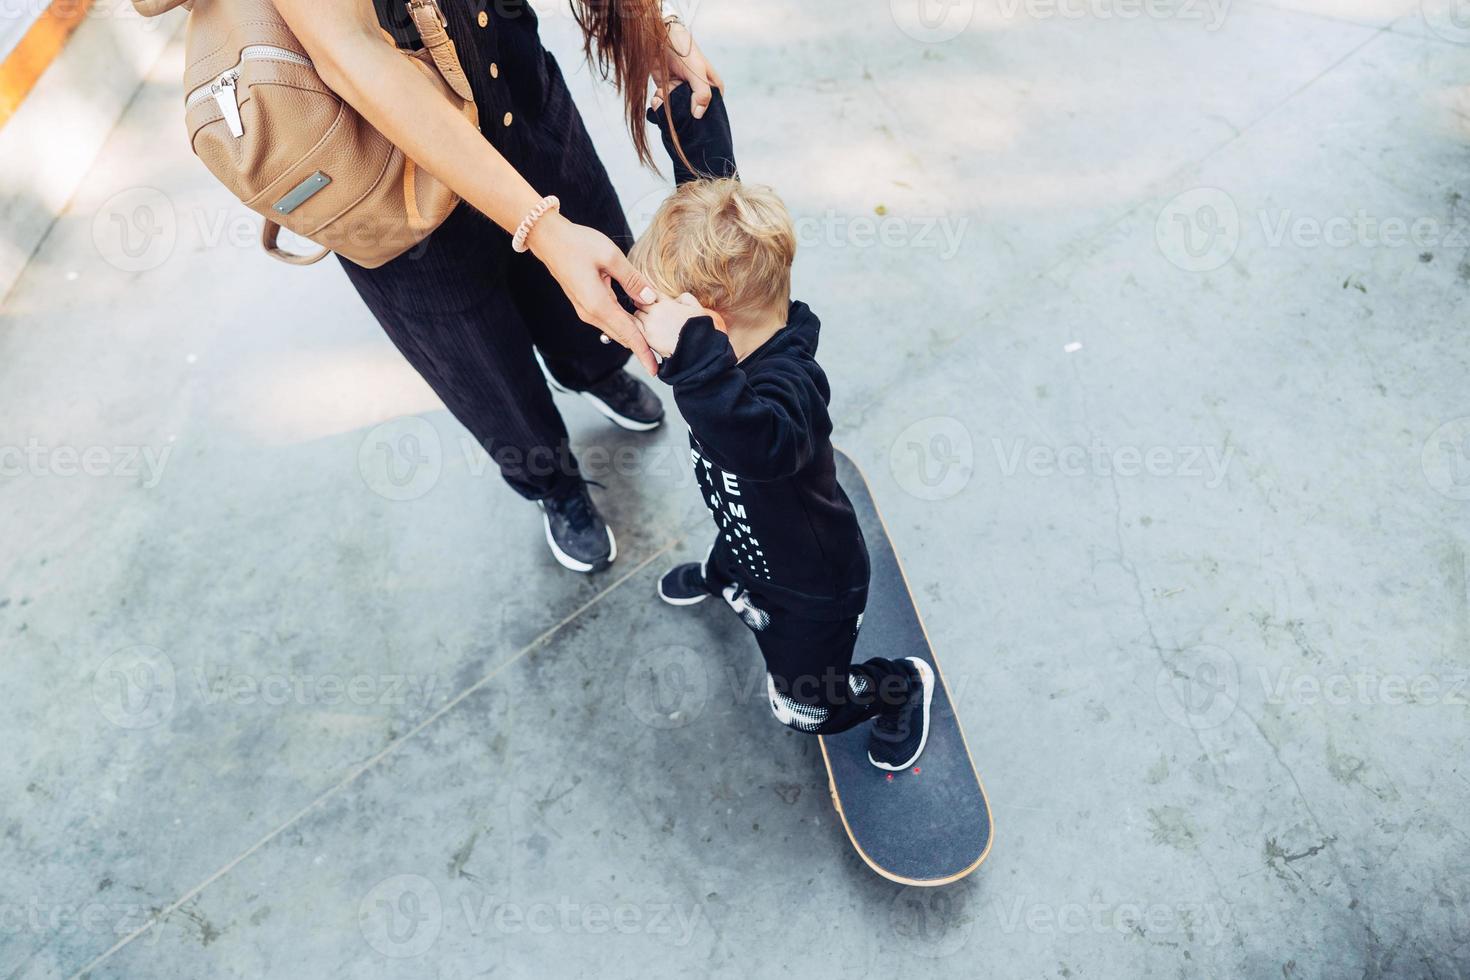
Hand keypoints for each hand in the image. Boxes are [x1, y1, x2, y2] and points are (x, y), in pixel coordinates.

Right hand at [527, 212, 658, 374]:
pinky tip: (636, 323)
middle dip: (641, 349)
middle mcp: (591, 313)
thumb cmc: (577, 244)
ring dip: (633, 337)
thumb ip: (633, 279)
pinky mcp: (585, 303)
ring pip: (615, 329)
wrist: (548, 239)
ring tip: (652, 346)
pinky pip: (609, 319)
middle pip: (622, 336)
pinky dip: (624, 325)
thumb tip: (650, 299)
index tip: (655, 369)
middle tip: (660, 359)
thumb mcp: (611, 256)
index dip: (643, 351)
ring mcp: (586, 310)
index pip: (627, 334)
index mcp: (598, 304)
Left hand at [635, 291, 710, 358]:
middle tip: (645, 309)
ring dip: (640, 316)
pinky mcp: (646, 338)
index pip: (652, 293)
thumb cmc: (699, 330)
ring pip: (637, 315)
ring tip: (646, 321)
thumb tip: (676, 299)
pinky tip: (642, 330)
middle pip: (641, 302)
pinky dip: (637, 327)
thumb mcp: (696, 307)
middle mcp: (656, 311)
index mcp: (668, 303)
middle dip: (643, 305)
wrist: (696, 350)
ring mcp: (650, 324)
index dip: (651, 296)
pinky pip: (635, 328)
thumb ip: (685, 298)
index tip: (651, 300)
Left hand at [651, 20, 724, 118]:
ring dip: (667, 107)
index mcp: (712, 87)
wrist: (660, 37)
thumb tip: (698, 115)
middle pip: (692, 113)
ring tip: (662, 95)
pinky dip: (659, 104)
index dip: (703, 116)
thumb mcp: (697, 70)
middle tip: (672, 103)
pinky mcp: (667, 92)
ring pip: (677, 112)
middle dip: (681, 113)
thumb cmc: (683, 49)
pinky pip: (665, 106)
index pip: (712, 109)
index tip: (691, 116)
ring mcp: (682, 92)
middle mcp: (698, 92)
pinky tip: (657, 96)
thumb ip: (702, 93)